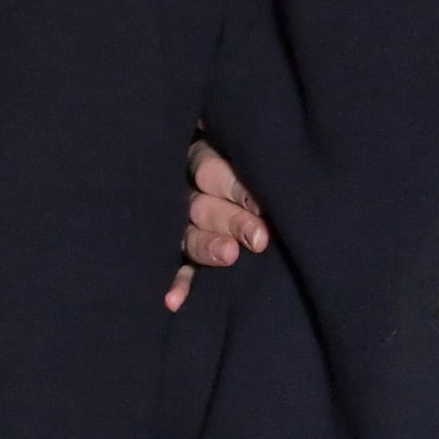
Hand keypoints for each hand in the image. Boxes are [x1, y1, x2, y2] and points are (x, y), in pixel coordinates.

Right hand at [165, 137, 272, 311]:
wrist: (223, 170)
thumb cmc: (250, 155)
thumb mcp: (236, 142)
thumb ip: (246, 142)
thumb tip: (265, 135)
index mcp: (198, 157)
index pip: (209, 169)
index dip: (234, 186)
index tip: (260, 203)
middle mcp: (185, 191)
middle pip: (202, 205)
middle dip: (231, 220)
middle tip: (259, 237)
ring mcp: (178, 222)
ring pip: (189, 235)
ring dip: (207, 247)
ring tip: (229, 256)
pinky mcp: (178, 251)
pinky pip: (178, 267)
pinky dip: (178, 284)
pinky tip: (173, 302)